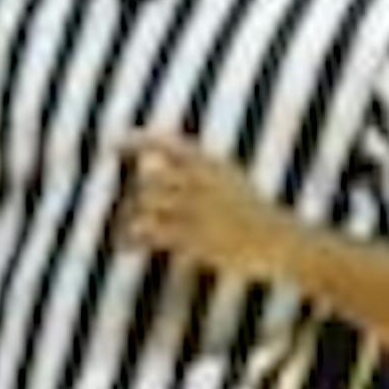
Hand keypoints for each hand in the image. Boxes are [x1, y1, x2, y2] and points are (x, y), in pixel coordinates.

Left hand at [119, 131, 288, 280]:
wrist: (277, 239)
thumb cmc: (252, 209)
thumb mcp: (228, 177)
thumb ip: (198, 170)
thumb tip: (161, 168)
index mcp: (209, 163)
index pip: (165, 144)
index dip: (136, 141)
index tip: (111, 144)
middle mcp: (200, 182)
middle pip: (149, 179)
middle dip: (133, 193)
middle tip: (125, 208)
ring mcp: (196, 210)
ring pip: (146, 205)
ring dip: (128, 217)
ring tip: (121, 230)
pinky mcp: (194, 239)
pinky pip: (153, 234)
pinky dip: (133, 239)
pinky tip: (127, 247)